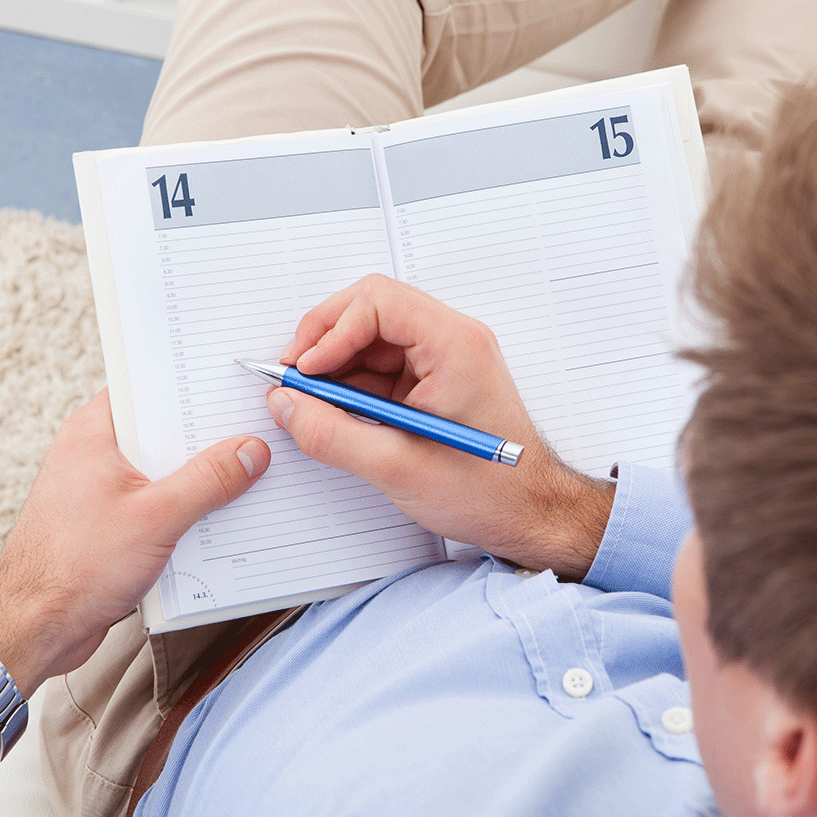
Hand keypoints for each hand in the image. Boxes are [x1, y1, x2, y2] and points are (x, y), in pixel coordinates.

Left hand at [0, 389, 270, 696]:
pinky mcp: (108, 524)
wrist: (36, 629)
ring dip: (198, 483)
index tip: (231, 388)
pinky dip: (183, 513)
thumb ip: (209, 480)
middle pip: (163, 432)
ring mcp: (99, 491)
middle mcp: (93, 454)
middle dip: (205, 440)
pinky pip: (157, 506)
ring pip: (163, 472)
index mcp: (94, 433)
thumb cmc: (74, 569)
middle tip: (251, 438)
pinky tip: (214, 524)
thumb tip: (250, 452)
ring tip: (242, 483)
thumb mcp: (157, 517)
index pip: (148, 389)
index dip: (190, 385)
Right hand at [271, 275, 613, 577]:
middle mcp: (452, 341)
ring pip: (371, 337)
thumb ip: (331, 434)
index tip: (304, 370)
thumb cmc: (489, 492)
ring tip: (309, 402)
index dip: (330, 331)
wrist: (531, 515)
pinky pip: (381, 365)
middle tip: (294, 377)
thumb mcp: (396, 467)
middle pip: (371, 308)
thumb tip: (285, 405)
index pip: (377, 302)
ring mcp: (445, 359)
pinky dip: (350, 383)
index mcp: (454, 346)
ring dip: (334, 364)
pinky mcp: (435, 381)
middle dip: (324, 339)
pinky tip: (334, 413)